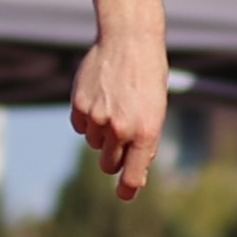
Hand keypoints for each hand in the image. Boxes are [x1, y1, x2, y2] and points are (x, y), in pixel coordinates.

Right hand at [72, 29, 170, 198]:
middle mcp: (120, 129)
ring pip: (94, 144)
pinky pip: (80, 127)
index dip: (128, 188)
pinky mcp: (79, 106)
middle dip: (114, 161)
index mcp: (145, 132)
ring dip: (103, 135)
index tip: (124, 194)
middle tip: (119, 145)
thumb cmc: (149, 78)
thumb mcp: (156, 110)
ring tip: (115, 107)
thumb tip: (134, 168)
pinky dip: (88, 120)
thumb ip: (145, 140)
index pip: (133, 174)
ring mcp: (97, 118)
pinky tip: (100, 100)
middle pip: (109, 164)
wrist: (130, 42)